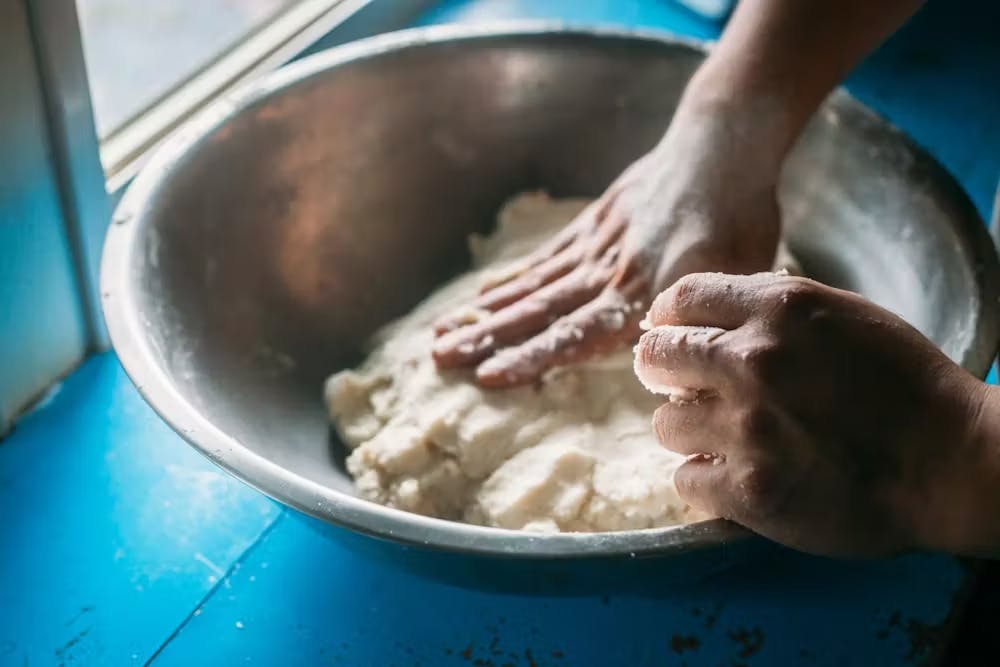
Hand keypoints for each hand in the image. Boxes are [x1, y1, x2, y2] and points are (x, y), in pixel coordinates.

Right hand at [432, 104, 782, 387]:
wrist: (722, 146)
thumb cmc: (740, 219)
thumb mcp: (737, 280)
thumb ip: (698, 328)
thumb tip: (678, 387)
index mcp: (645, 293)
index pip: (577, 334)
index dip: (532, 357)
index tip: (489, 375)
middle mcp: (609, 272)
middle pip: (540, 311)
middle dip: (488, 338)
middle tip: (439, 359)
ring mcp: (594, 246)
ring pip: (533, 286)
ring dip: (486, 313)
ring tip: (441, 334)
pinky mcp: (590, 225)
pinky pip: (545, 258)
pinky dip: (512, 278)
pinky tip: (482, 295)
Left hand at [634, 272, 992, 556]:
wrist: (955, 463)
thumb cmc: (906, 385)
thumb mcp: (844, 316)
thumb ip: (773, 311)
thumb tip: (707, 318)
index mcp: (780, 310)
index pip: (682, 298)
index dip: (667, 317)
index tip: (667, 331)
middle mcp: (753, 362)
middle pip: (657, 357)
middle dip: (662, 370)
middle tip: (678, 385)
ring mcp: (747, 429)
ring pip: (665, 424)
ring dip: (687, 430)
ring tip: (722, 437)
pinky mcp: (749, 491)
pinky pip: (685, 480)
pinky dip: (705, 480)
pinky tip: (734, 476)